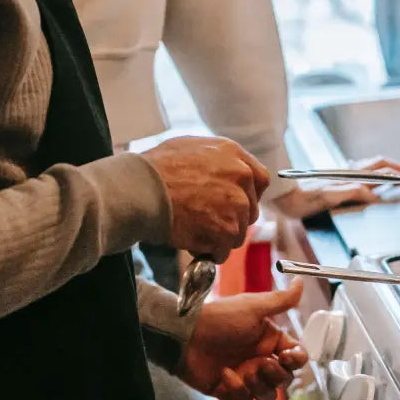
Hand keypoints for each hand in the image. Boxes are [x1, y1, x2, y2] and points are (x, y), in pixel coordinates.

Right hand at [143, 137, 269, 262]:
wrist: (139, 188)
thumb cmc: (154, 168)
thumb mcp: (190, 147)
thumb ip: (215, 161)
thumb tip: (222, 173)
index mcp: (234, 154)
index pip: (260, 180)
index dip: (249, 196)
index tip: (237, 205)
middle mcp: (241, 176)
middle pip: (249, 210)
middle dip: (231, 220)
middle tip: (208, 222)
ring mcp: (236, 203)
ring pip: (237, 233)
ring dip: (218, 237)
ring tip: (193, 231)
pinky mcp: (226, 228)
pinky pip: (223, 250)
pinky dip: (209, 252)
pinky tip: (191, 243)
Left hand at [178, 278, 306, 399]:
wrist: (185, 336)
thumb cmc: (220, 318)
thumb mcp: (253, 307)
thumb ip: (281, 300)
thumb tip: (301, 281)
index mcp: (270, 340)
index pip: (296, 356)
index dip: (297, 360)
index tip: (286, 356)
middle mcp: (260, 359)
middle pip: (285, 379)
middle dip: (276, 375)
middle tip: (261, 365)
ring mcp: (245, 376)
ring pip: (268, 395)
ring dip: (259, 386)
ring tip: (243, 373)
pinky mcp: (229, 390)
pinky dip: (237, 391)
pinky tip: (224, 375)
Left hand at [273, 156, 399, 218]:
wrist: (282, 198)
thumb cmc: (300, 200)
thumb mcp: (325, 198)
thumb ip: (349, 192)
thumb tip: (370, 193)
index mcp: (350, 176)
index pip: (383, 169)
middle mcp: (350, 174)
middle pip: (383, 167)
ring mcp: (346, 178)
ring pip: (376, 172)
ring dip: (393, 176)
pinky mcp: (340, 184)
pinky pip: (367, 180)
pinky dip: (380, 182)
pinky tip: (381, 188)